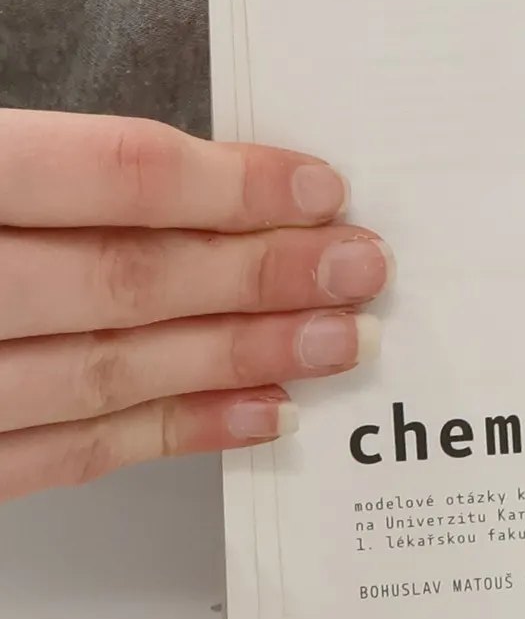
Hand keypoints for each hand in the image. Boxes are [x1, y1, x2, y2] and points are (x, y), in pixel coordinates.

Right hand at [0, 111, 387, 502]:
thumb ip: (72, 166)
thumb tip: (225, 179)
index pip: (112, 176)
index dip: (232, 185)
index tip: (322, 190)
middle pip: (127, 280)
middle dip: (264, 276)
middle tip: (358, 269)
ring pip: (112, 372)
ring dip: (244, 356)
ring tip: (340, 341)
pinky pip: (72, 452)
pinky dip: (179, 430)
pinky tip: (266, 412)